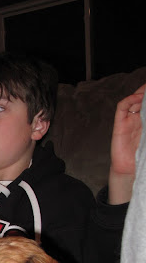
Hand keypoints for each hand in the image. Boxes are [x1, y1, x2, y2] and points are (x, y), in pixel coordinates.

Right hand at [109, 83, 144, 204]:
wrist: (129, 170)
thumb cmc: (143, 155)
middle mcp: (139, 118)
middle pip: (143, 99)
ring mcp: (129, 119)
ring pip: (134, 100)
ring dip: (141, 92)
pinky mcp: (119, 124)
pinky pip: (122, 107)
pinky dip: (129, 99)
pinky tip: (137, 97)